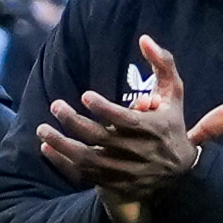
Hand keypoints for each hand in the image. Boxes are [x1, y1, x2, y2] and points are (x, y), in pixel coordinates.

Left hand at [38, 38, 206, 199]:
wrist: (179, 172)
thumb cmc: (171, 123)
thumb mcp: (174, 94)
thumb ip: (163, 64)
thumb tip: (143, 38)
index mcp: (154, 129)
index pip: (125, 120)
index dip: (103, 108)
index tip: (84, 95)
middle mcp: (139, 152)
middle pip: (101, 138)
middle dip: (74, 121)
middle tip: (56, 105)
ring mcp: (125, 171)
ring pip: (87, 160)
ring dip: (61, 144)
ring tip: (42, 128)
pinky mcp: (113, 184)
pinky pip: (83, 175)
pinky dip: (62, 162)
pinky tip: (45, 147)